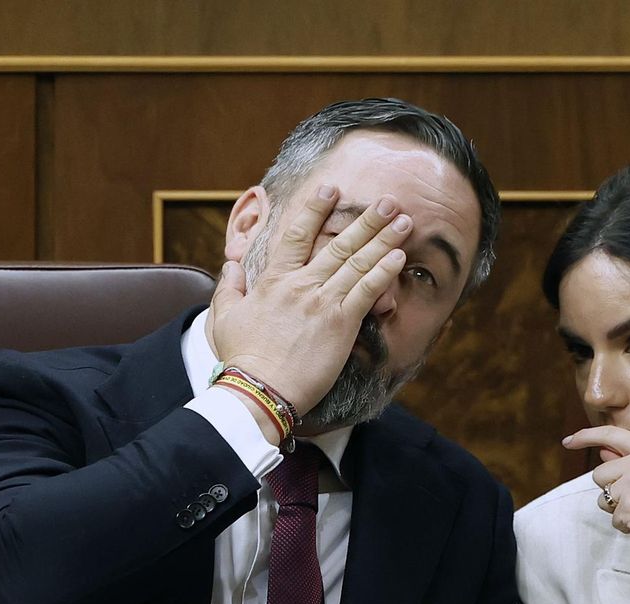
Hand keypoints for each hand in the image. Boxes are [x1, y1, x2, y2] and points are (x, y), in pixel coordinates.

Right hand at [208, 185, 411, 413]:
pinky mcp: (341, 324)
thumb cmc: (243, 357)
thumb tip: (231, 267)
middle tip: (387, 200)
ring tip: (403, 221)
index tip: (331, 189)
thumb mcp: (226, 317)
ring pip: (357, 262)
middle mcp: (301, 285)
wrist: (260, 388)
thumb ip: (229, 288)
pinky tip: (399, 257)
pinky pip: (367, 291)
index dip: (315, 209)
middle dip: (366, 220)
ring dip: (383, 239)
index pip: (297, 235)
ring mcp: (323, 302)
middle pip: (338, 243)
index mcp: (274, 280)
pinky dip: (383, 272)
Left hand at [564, 425, 629, 563]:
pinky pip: (613, 518)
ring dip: (617, 509)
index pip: (611, 434)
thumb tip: (602, 452)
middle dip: (611, 490)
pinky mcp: (628, 507)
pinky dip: (625, 526)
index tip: (568, 442)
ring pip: (602, 497)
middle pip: (599, 474)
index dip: (586, 436)